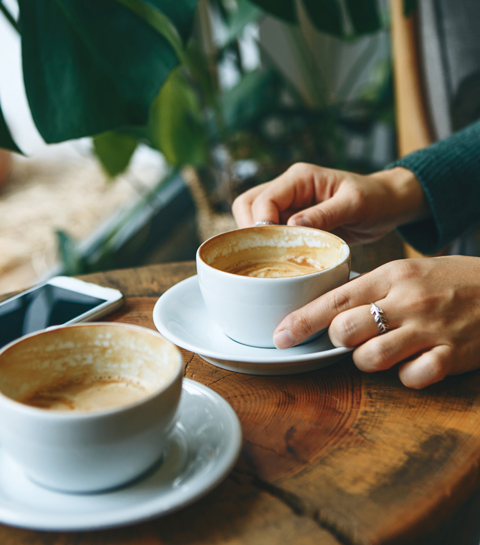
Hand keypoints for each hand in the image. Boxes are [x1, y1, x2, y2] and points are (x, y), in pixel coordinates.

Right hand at [232, 163, 428, 243]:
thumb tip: (292, 227)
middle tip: (264, 257)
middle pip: (248, 206)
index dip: (261, 225)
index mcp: (299, 178)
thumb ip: (325, 214)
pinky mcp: (291, 220)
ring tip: (270, 261)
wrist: (387, 205)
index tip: (272, 248)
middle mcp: (288, 188)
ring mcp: (288, 204)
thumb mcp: (354, 205)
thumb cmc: (375, 199)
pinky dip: (268, 247)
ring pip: (253, 219)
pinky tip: (280, 262)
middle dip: (250, 231)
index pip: (264, 200)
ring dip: (256, 240)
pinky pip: (269, 232)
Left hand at [273, 256, 479, 388]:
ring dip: (367, 360)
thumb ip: (370, 287)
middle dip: (338, 340)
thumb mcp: (408, 271)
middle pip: (345, 330)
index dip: (302, 321)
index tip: (280, 337)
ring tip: (381, 350)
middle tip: (349, 337)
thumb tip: (328, 309)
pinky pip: (411, 378)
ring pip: (371, 358)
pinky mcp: (452, 356)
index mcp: (392, 276)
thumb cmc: (450, 281)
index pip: (335, 299)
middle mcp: (407, 301)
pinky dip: (405, 377)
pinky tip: (415, 363)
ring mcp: (430, 329)